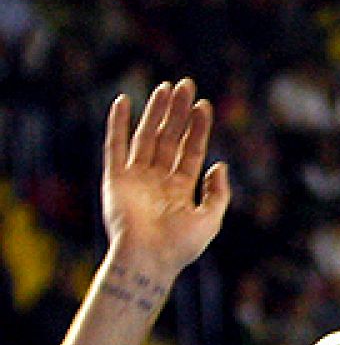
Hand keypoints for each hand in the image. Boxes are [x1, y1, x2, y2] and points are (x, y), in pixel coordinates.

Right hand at [103, 78, 229, 280]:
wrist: (149, 259)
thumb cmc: (181, 246)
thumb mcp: (211, 219)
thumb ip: (218, 193)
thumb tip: (220, 165)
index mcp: (181, 189)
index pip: (190, 151)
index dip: (198, 128)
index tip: (205, 105)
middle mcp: (158, 179)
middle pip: (170, 138)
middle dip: (179, 112)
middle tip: (187, 85)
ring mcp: (136, 177)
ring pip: (146, 136)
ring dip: (156, 111)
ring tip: (166, 87)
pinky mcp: (115, 178)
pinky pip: (115, 146)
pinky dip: (117, 124)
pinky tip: (123, 101)